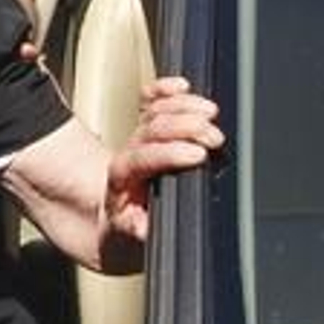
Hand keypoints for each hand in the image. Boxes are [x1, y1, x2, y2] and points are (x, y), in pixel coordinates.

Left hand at [104, 77, 224, 242]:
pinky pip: (152, 103)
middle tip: (213, 137)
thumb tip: (145, 228)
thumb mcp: (130, 237)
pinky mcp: (147, 130)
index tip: (198, 155)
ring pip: (155, 113)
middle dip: (184, 128)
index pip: (142, 158)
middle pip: (152, 130)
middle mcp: (130, 155)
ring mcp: (139, 141)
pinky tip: (182, 86)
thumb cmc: (126, 229)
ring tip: (210, 112)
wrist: (110, 221)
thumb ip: (138, 230)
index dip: (169, 153)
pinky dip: (166, 91)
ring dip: (184, 107)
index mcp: (123, 180)